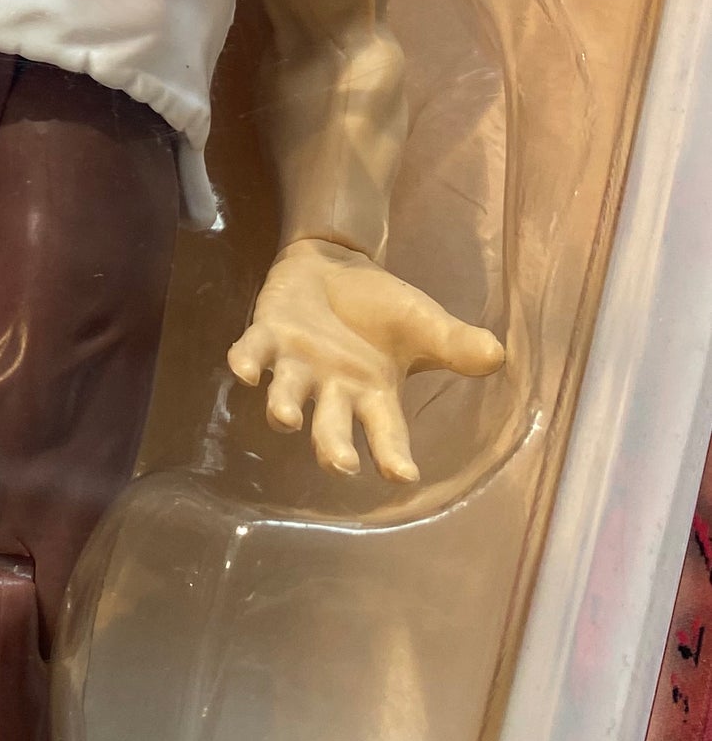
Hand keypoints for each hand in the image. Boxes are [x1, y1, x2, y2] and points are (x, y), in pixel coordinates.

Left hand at [227, 237, 503, 482]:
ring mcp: (297, 365)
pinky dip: (246, 362)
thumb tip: (498, 355)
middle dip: (333, 446)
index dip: (391, 454)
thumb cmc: (381, 308)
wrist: (337, 264)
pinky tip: (242, 371)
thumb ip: (455, 344)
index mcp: (372, 394)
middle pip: (331, 426)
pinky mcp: (267, 334)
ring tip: (289, 420)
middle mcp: (332, 389)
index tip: (402, 475)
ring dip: (284, 408)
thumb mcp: (424, 324)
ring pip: (287, 395)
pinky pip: (253, 352)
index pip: (385, 432)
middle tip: (340, 464)